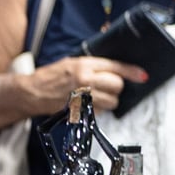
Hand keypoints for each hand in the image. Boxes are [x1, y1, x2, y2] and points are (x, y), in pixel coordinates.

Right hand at [22, 55, 143, 115]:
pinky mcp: (80, 110)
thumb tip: (114, 69)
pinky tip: (88, 103)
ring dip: (109, 100)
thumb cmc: (51, 76)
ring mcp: (83, 97)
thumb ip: (93, 65)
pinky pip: (100, 111)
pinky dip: (99, 109)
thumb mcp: (72, 62)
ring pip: (112, 101)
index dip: (131, 72)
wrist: (32, 92)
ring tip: (97, 96)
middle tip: (107, 87)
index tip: (143, 75)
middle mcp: (85, 80)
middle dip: (116, 87)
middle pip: (117, 85)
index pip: (115, 67)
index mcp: (84, 65)